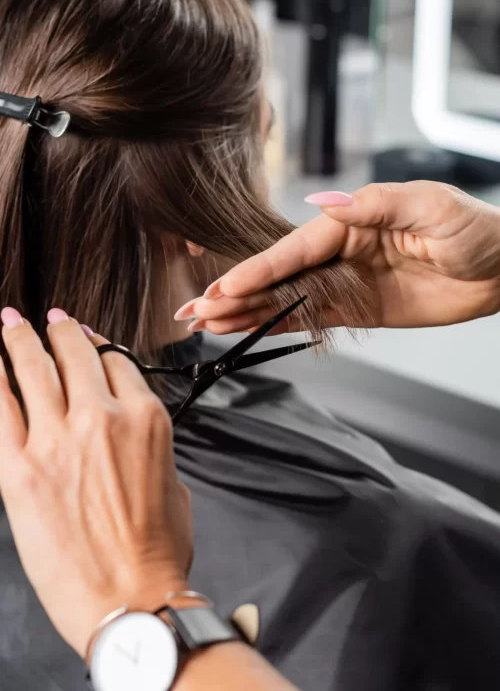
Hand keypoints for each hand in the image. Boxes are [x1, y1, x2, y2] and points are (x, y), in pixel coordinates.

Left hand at [0, 308, 191, 656]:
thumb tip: (129, 442)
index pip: (117, 362)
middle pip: (75, 354)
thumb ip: (150, 450)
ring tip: (10, 323)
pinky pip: (0, 407)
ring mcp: (58, 440)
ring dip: (19, 339)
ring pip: (34, 369)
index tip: (87, 337)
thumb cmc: (158, 552)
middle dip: (60, 330)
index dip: (99, 343)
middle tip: (48, 318)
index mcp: (145, 420)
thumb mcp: (174, 485)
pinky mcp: (20, 470)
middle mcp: (102, 418)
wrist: (132, 601)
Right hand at [175, 181, 499, 331]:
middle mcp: (338, 253)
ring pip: (285, 300)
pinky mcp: (356, 310)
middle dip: (235, 294)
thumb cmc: (472, 228)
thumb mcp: (427, 205)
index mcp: (348, 223)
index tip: (224, 287)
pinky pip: (310, 319)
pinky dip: (277, 326)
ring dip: (246, 312)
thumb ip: (373, 206)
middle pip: (277, 277)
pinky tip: (247, 330)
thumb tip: (322, 204)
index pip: (291, 250)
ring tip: (206, 324)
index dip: (256, 271)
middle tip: (195, 310)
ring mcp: (344, 283)